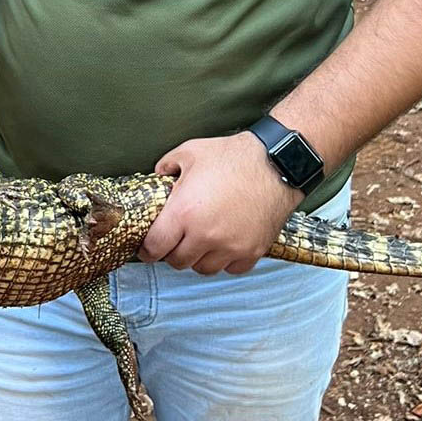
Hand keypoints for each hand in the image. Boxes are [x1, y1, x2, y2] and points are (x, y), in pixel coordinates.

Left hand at [138, 132, 299, 275]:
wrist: (275, 164)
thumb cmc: (232, 156)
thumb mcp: (190, 152)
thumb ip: (166, 166)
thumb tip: (158, 177)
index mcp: (184, 212)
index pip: (155, 247)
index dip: (146, 249)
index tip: (147, 248)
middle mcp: (205, 235)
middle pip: (177, 261)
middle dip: (172, 251)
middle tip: (176, 237)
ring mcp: (230, 247)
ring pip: (203, 268)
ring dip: (198, 257)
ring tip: (201, 238)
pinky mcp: (251, 252)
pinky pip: (230, 268)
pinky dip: (224, 259)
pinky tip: (224, 241)